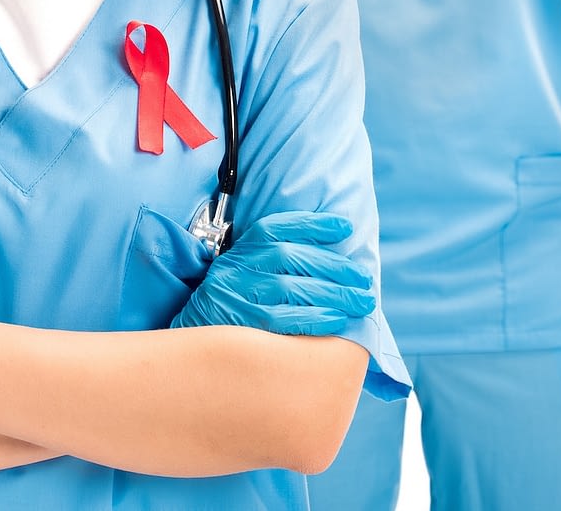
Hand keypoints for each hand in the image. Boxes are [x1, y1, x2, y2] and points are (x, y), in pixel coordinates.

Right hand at [171, 211, 375, 335]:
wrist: (194, 336)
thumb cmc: (235, 302)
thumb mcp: (247, 271)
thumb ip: (277, 260)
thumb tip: (333, 260)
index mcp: (242, 249)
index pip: (277, 227)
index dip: (313, 224)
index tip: (345, 227)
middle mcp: (237, 267)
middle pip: (291, 257)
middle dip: (335, 266)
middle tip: (365, 280)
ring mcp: (237, 295)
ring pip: (291, 288)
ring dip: (333, 294)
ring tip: (362, 302)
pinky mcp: (241, 324)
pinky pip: (283, 319)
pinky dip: (314, 318)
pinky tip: (338, 320)